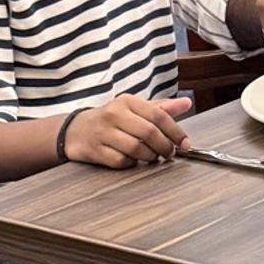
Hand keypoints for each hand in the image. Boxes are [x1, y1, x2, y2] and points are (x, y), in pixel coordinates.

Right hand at [63, 94, 190, 169]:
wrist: (76, 130)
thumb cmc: (112, 119)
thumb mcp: (135, 108)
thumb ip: (161, 107)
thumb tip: (187, 103)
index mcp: (127, 101)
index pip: (158, 115)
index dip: (176, 131)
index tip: (186, 144)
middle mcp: (114, 114)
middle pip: (149, 132)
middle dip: (164, 147)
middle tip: (170, 154)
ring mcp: (103, 132)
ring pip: (136, 148)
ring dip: (150, 156)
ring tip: (153, 157)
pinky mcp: (95, 150)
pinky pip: (121, 161)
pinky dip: (132, 163)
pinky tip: (133, 160)